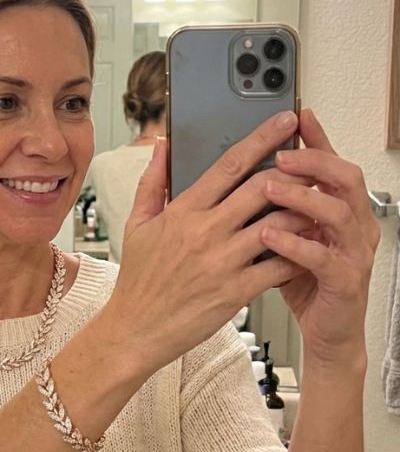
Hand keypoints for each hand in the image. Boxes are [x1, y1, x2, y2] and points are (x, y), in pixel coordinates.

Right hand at [105, 110, 313, 374]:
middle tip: (313, 161)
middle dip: (295, 169)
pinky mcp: (235, 291)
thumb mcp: (136, 226)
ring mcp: (222, 262)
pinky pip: (278, 266)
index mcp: (183, 212)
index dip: (262, 139)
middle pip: (263, 188)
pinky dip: (297, 253)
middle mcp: (205, 232)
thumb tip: (161, 147)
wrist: (135, 329)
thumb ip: (152, 183)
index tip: (284, 122)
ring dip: (302, 210)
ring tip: (316, 203)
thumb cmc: (138, 282)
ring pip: (278, 224)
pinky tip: (306, 246)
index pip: (229, 165)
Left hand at [260, 108, 378, 366]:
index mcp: (337, 210)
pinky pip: (323, 257)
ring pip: (338, 212)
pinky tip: (269, 236)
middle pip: (345, 177)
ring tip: (269, 188)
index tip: (294, 116)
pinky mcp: (345, 280)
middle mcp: (352, 224)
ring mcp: (352, 251)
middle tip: (280, 154)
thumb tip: (242, 179)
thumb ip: (273, 209)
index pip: (329, 164)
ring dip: (302, 197)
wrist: (327, 331)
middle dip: (313, 161)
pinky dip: (295, 244)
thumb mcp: (286, 237)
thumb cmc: (303, 282)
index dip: (316, 139)